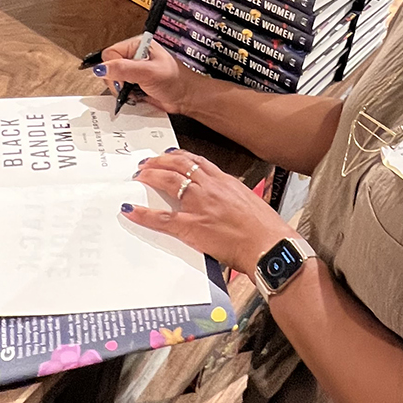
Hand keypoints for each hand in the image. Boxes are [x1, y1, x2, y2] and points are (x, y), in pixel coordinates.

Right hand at [95, 36, 205, 114]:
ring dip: (121, 90)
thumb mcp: (148, 72)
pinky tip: (135, 96)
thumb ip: (124, 69)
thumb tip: (102, 68)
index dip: (112, 68)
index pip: (110, 53)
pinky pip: (120, 90)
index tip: (122, 79)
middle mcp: (133, 56)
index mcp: (137, 45)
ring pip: (113, 80)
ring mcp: (133, 71)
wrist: (186, 98)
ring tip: (135, 91)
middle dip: (117, 81)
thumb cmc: (175, 80)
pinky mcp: (134, 83)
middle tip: (128, 87)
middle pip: (109, 67)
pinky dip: (125, 96)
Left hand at [124, 150, 295, 272]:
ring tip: (139, 176)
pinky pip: (162, 218)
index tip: (168, 155)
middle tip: (146, 163)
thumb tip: (226, 201)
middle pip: (179, 165)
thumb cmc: (265, 230)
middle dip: (159, 162)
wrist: (269, 246)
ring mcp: (200, 205)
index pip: (198, 161)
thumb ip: (233, 198)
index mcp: (226, 182)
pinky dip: (144, 213)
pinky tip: (132, 210)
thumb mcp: (250, 204)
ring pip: (168, 182)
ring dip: (150, 176)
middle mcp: (211, 188)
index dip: (179, 156)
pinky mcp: (192, 226)